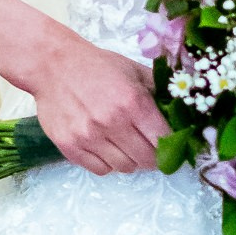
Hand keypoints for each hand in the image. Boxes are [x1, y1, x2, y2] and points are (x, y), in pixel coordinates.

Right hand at [27, 29, 167, 174]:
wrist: (53, 64)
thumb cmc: (97, 66)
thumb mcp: (134, 71)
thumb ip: (159, 91)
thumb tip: (183, 110)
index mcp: (133, 102)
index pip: (163, 140)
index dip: (170, 144)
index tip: (170, 144)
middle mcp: (112, 122)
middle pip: (146, 159)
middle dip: (153, 157)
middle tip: (150, 148)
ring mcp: (88, 136)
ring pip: (125, 168)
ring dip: (131, 161)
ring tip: (127, 146)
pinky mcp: (70, 146)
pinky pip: (100, 170)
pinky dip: (108, 164)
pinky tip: (107, 149)